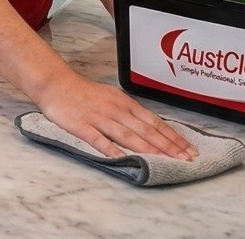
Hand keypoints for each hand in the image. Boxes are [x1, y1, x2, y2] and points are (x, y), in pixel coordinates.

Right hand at [37, 70, 196, 160]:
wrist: (56, 83)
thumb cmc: (84, 92)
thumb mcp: (112, 97)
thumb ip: (130, 113)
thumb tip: (150, 129)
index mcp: (125, 103)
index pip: (154, 122)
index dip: (173, 137)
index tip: (188, 149)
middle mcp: (116, 110)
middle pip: (147, 130)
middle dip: (169, 146)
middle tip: (186, 159)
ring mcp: (100, 119)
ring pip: (129, 136)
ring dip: (150, 150)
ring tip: (166, 161)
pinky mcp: (83, 126)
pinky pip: (101, 140)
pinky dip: (114, 151)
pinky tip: (125, 160)